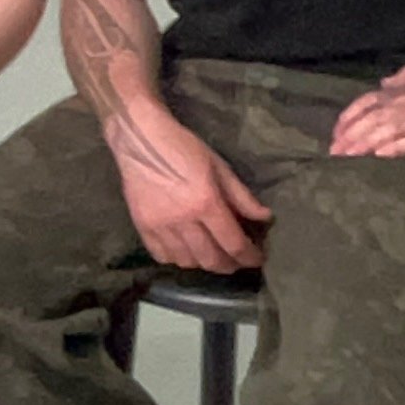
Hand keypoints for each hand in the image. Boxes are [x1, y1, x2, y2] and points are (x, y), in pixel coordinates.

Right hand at [109, 110, 271, 273]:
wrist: (140, 139)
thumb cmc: (184, 148)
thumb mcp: (219, 166)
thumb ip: (241, 196)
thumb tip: (264, 217)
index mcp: (206, 203)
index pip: (233, 243)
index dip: (249, 256)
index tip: (257, 259)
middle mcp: (183, 221)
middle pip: (211, 259)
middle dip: (229, 265)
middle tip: (237, 261)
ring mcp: (160, 227)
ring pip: (187, 262)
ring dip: (204, 263)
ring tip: (212, 254)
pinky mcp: (142, 227)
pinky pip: (162, 256)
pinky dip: (177, 259)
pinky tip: (185, 251)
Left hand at [328, 67, 404, 161]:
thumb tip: (384, 81)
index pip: (372, 100)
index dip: (351, 115)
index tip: (335, 134)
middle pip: (375, 116)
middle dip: (351, 134)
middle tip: (333, 152)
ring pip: (389, 128)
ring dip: (365, 142)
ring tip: (347, 156)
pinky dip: (396, 146)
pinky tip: (381, 155)